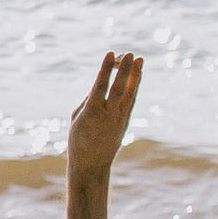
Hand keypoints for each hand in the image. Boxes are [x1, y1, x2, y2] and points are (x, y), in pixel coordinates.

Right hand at [67, 49, 143, 182]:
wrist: (91, 165)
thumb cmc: (79, 138)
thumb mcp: (78, 117)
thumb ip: (90, 99)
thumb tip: (104, 83)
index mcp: (91, 113)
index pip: (100, 86)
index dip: (106, 69)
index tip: (111, 54)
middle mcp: (107, 116)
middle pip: (119, 89)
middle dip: (125, 70)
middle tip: (130, 53)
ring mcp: (119, 120)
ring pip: (129, 94)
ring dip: (135, 76)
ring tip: (140, 59)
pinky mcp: (125, 122)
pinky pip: (130, 101)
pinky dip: (134, 86)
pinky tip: (137, 75)